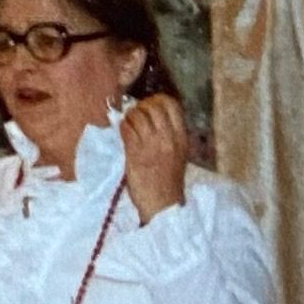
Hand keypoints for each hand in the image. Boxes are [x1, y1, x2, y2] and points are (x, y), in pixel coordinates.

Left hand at [119, 94, 187, 223]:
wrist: (162, 203)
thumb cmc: (168, 180)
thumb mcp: (178, 154)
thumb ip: (170, 136)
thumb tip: (154, 117)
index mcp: (181, 137)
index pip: (172, 105)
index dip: (158, 100)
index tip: (149, 105)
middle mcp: (168, 137)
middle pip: (153, 105)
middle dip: (141, 105)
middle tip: (136, 113)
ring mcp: (151, 144)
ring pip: (138, 115)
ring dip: (130, 115)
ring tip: (128, 122)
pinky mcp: (135, 152)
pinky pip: (126, 129)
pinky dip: (123, 126)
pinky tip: (122, 132)